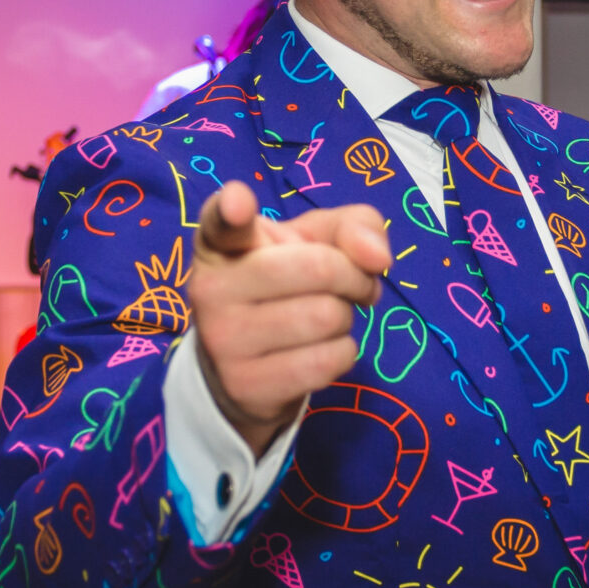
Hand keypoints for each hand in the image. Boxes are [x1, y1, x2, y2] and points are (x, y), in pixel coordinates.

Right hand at [187, 180, 390, 453]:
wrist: (247, 369)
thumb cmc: (285, 285)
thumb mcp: (315, 241)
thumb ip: (353, 227)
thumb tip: (377, 257)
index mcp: (222, 242)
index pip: (220, 220)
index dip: (232, 207)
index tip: (239, 203)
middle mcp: (211, 287)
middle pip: (318, 269)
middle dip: (353, 277)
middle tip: (351, 286)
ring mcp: (223, 339)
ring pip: (326, 318)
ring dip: (345, 318)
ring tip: (325, 318)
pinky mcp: (244, 384)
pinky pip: (325, 362)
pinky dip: (342, 353)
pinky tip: (320, 349)